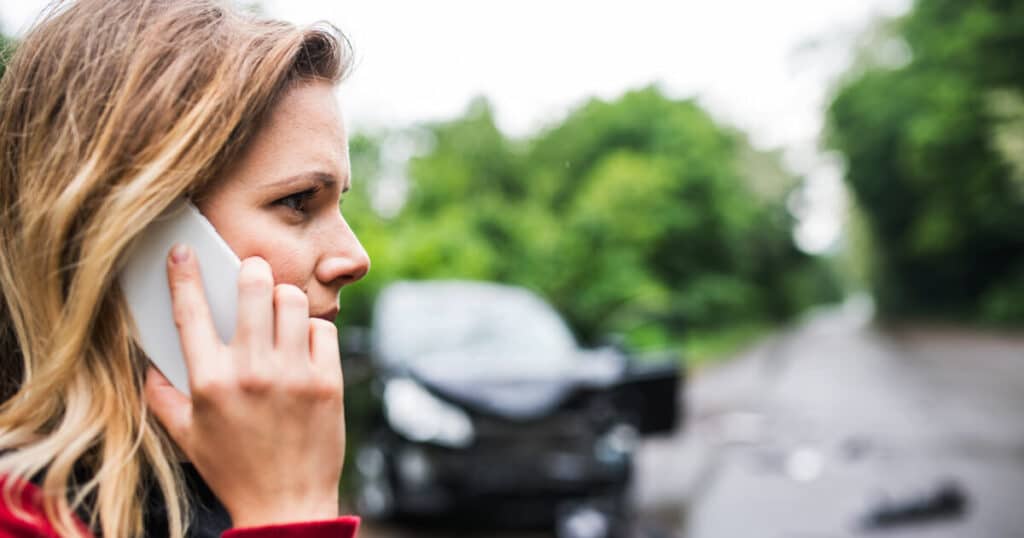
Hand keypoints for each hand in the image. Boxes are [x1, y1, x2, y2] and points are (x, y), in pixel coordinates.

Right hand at [144, 244, 344, 527]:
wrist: (287, 506)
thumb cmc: (233, 470)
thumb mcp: (186, 436)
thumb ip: (163, 395)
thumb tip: (150, 361)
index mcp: (210, 381)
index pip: (191, 312)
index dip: (184, 275)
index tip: (183, 251)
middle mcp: (252, 371)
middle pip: (254, 288)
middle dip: (252, 269)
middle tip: (253, 271)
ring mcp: (294, 375)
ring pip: (293, 300)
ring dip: (285, 297)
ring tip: (280, 309)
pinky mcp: (328, 382)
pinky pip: (323, 330)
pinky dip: (313, 330)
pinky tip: (304, 344)